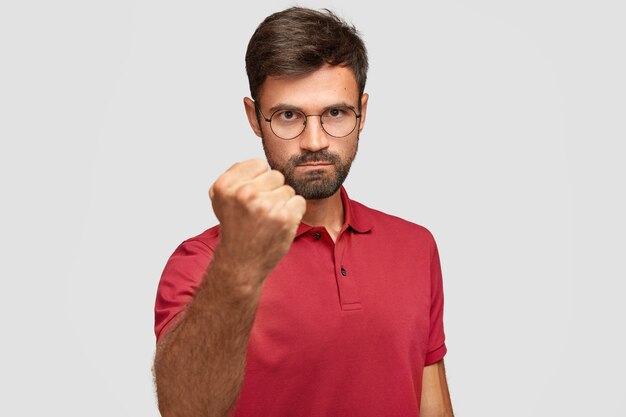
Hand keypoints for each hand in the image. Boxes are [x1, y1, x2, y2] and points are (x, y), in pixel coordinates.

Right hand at [209, 159, 305, 286]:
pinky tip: (279, 225)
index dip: (259, 181)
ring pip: (288, 190)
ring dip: (283, 204)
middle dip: (272, 191)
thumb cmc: (236, 227)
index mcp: (226, 185)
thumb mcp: (221, 197)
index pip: (259, 164)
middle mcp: (244, 193)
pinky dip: (293, 213)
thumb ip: (236, 174)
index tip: (251, 198)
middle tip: (260, 212)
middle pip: (276, 175)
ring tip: (268, 220)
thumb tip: (258, 163)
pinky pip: (299, 202)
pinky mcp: (284, 218)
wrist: (241, 262)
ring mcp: (265, 206)